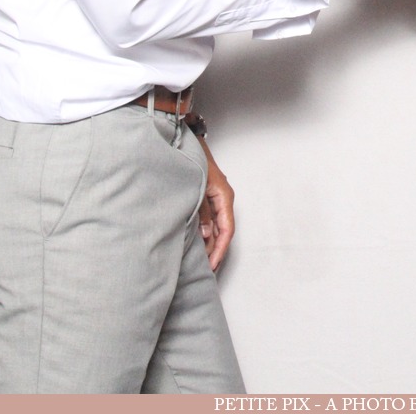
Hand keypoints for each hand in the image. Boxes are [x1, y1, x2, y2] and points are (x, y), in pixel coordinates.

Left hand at [193, 132, 234, 268]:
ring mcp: (217, 199)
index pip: (227, 230)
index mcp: (224, 197)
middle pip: (223, 231)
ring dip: (210, 244)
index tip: (213, 266)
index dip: (220, 250)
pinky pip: (210, 221)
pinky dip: (205, 234)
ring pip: (216, 227)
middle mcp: (223, 200)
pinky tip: (198, 245)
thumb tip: (206, 236)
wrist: (188, 144)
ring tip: (202, 263)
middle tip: (207, 271)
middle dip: (216, 251)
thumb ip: (202, 212)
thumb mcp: (198, 189)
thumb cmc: (195, 162)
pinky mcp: (208, 199)